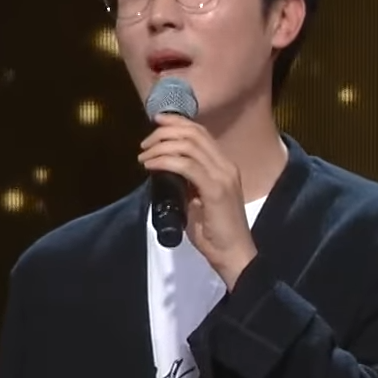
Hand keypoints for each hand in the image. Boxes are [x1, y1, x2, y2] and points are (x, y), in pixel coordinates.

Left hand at [138, 115, 256, 289]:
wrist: (234, 254)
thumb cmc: (215, 233)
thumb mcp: (198, 202)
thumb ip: (187, 184)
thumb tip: (164, 173)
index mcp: (224, 166)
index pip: (201, 133)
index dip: (177, 123)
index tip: (157, 123)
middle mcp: (226, 166)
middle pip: (194, 134)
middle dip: (165, 132)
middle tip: (145, 143)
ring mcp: (222, 176)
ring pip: (188, 146)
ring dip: (161, 146)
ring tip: (144, 156)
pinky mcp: (215, 190)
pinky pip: (186, 166)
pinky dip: (165, 161)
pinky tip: (151, 165)